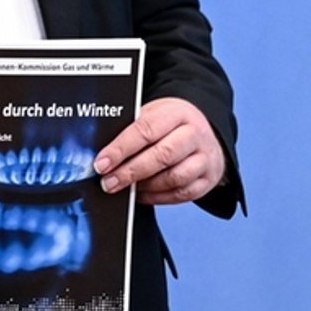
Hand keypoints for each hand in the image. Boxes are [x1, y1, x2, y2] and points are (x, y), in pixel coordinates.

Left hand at [94, 97, 226, 204]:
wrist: (203, 132)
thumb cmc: (170, 125)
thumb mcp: (152, 115)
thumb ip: (132, 131)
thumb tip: (104, 154)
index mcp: (177, 113)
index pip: (146, 130)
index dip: (120, 149)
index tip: (101, 163)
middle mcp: (195, 134)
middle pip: (162, 156)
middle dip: (130, 172)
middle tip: (109, 182)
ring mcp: (206, 158)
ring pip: (174, 178)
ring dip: (145, 186)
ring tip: (125, 188)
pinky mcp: (209, 179)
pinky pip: (182, 194)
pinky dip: (158, 197)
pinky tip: (142, 195)